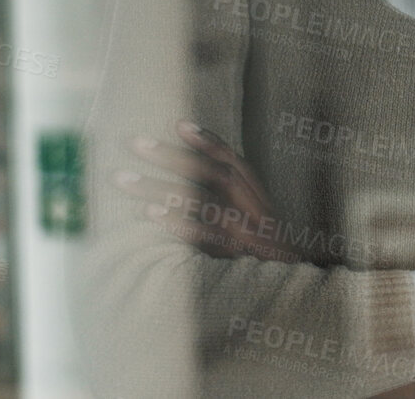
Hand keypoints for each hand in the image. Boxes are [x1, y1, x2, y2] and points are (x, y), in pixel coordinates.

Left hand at [113, 121, 311, 262]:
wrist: (290, 290)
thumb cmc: (264, 255)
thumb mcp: (256, 221)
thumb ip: (234, 199)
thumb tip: (195, 173)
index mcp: (259, 199)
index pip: (234, 161)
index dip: (208, 141)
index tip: (179, 124)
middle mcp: (255, 210)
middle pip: (215, 174)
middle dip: (174, 156)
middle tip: (136, 143)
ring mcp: (246, 233)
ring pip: (204, 201)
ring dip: (161, 187)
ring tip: (124, 178)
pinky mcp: (236, 256)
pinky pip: (205, 236)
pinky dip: (179, 223)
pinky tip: (150, 213)